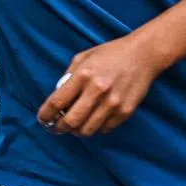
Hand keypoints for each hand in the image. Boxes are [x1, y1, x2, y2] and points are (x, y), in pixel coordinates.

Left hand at [36, 35, 162, 135]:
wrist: (143, 55)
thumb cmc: (110, 54)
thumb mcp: (83, 57)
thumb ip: (68, 77)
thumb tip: (57, 99)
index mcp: (83, 75)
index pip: (57, 102)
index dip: (45, 114)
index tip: (42, 119)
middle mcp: (97, 91)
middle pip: (71, 122)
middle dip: (59, 127)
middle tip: (56, 126)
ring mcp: (113, 103)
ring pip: (87, 130)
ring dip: (77, 131)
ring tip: (75, 124)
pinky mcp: (125, 111)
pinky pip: (104, 129)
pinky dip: (96, 127)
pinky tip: (94, 119)